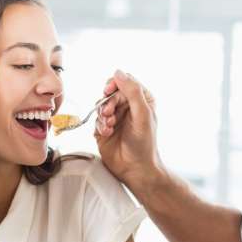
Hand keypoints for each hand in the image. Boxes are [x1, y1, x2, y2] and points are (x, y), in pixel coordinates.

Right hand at [94, 70, 161, 186]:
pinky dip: (100, 125)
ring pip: (101, 105)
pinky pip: (97, 119)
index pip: (126, 82)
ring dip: (103, 115)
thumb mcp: (142, 114)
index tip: (109, 91)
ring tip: (109, 126)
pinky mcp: (105, 128)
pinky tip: (107, 133)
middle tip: (109, 114)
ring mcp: (116, 117)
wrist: (135, 169)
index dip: (115, 84)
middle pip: (111, 92)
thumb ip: (132, 92)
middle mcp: (129, 107)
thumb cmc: (144, 144)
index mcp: (142, 100)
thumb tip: (118, 73)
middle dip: (108, 102)